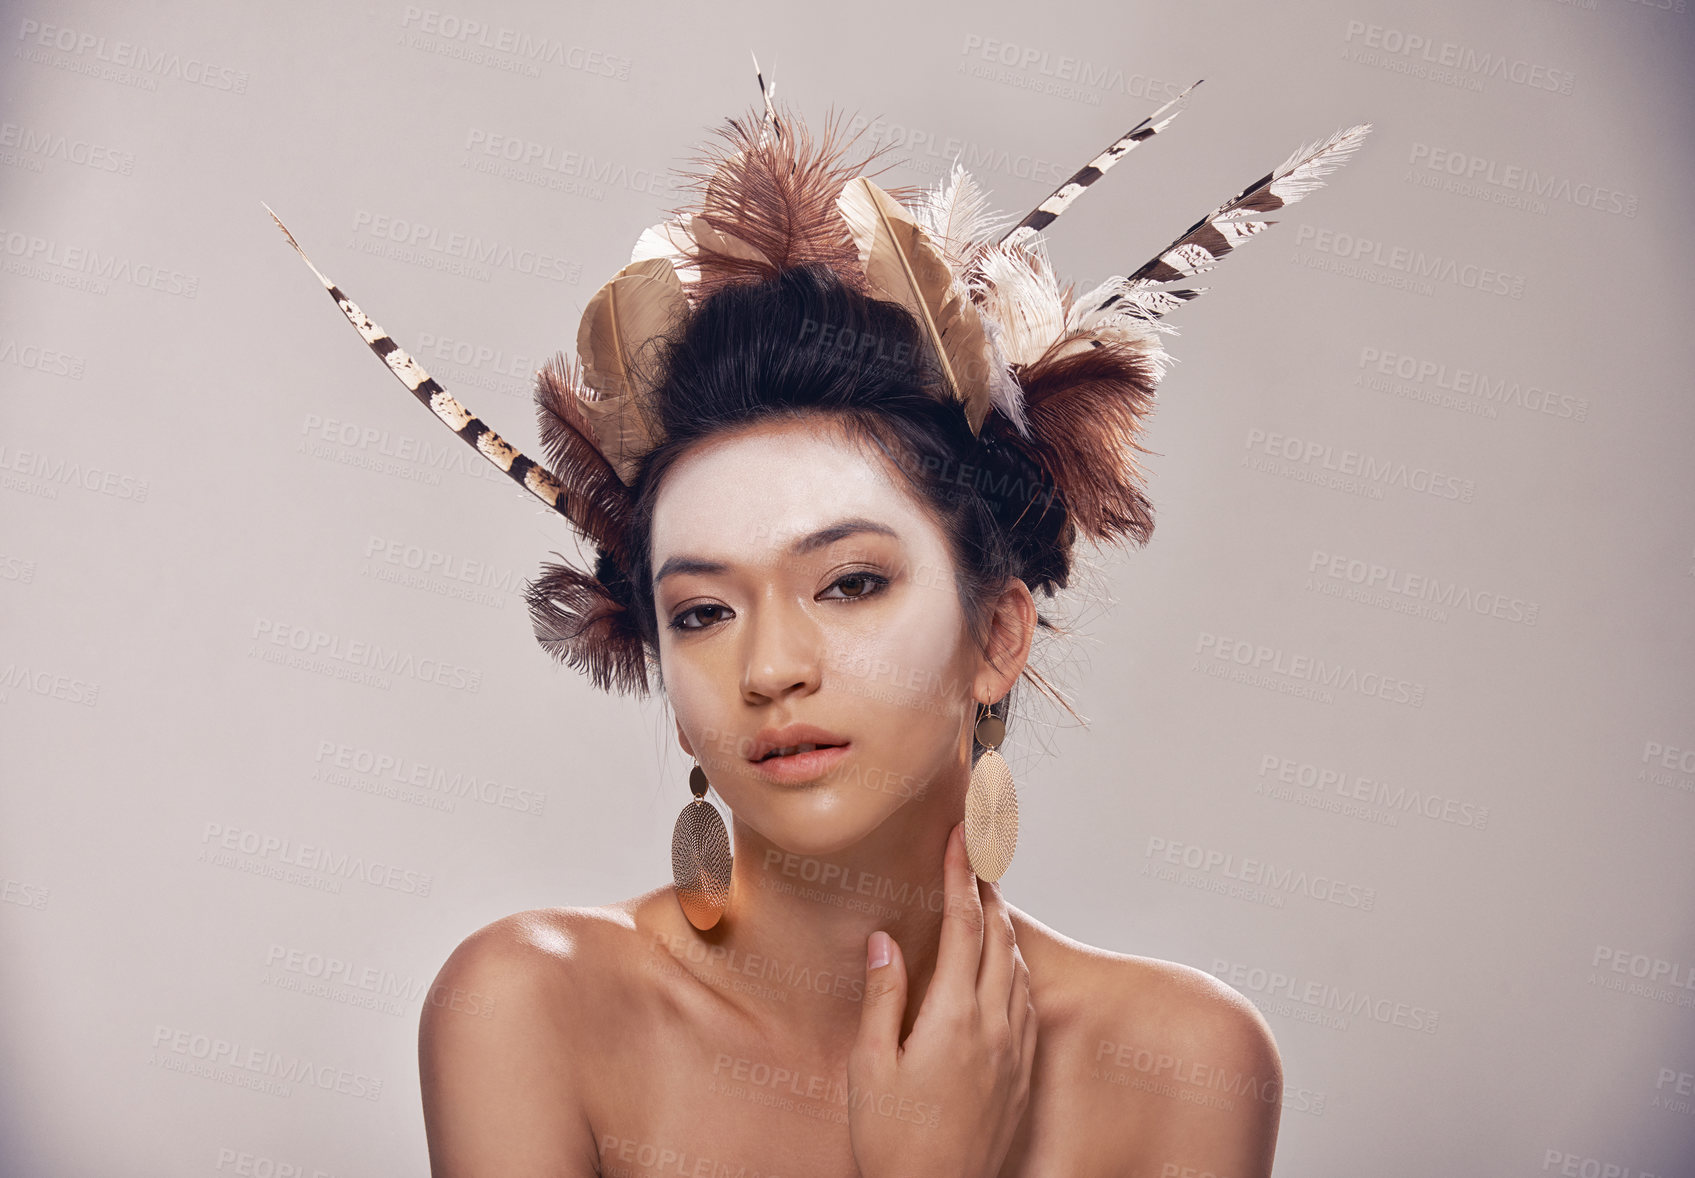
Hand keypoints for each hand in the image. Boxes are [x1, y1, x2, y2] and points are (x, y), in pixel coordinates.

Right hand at [847, 821, 1035, 1177]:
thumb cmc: (896, 1143)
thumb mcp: (872, 1068)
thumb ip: (883, 999)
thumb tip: (886, 942)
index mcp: (953, 1017)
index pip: (964, 926)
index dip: (962, 875)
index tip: (962, 836)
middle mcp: (994, 1027)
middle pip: (1001, 938)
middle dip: (989, 890)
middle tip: (978, 854)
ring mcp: (1015, 1051)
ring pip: (1020, 968)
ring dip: (1005, 928)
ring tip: (988, 902)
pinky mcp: (1024, 1074)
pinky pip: (1029, 1003)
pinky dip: (1016, 969)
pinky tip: (1004, 970)